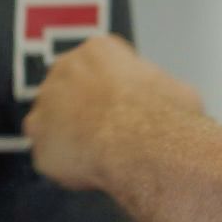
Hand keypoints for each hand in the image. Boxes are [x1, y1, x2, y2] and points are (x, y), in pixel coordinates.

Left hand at [24, 34, 202, 190]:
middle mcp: (66, 68)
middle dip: (83, 108)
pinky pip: (47, 152)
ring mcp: (47, 102)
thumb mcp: (182, 92)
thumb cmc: (164, 116)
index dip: (113, 87)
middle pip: (68, 87)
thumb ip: (166, 92)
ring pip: (50, 118)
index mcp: (99, 50)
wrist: (141, 144)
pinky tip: (86, 170)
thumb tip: (178, 104)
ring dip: (67, 135)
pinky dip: (63, 164)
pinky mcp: (39, 137)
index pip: (98, 61)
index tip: (124, 106)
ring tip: (95, 154)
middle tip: (106, 132)